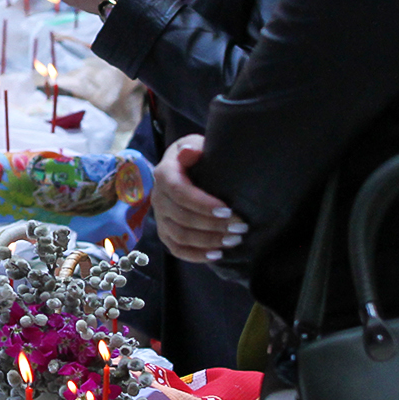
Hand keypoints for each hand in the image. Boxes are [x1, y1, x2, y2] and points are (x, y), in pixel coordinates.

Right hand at [153, 136, 247, 262]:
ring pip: (180, 236)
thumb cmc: (197, 156)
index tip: (228, 210)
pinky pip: (176, 249)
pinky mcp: (166, 233)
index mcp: (164, 174)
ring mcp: (160, 218)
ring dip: (208, 241)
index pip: (179, 192)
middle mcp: (158, 197)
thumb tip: (190, 152)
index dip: (203, 204)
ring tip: (234, 240)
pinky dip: (196, 255)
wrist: (186, 168)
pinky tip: (217, 255)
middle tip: (240, 227)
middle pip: (181, 218)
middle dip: (213, 226)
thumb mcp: (195, 144)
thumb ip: (193, 147)